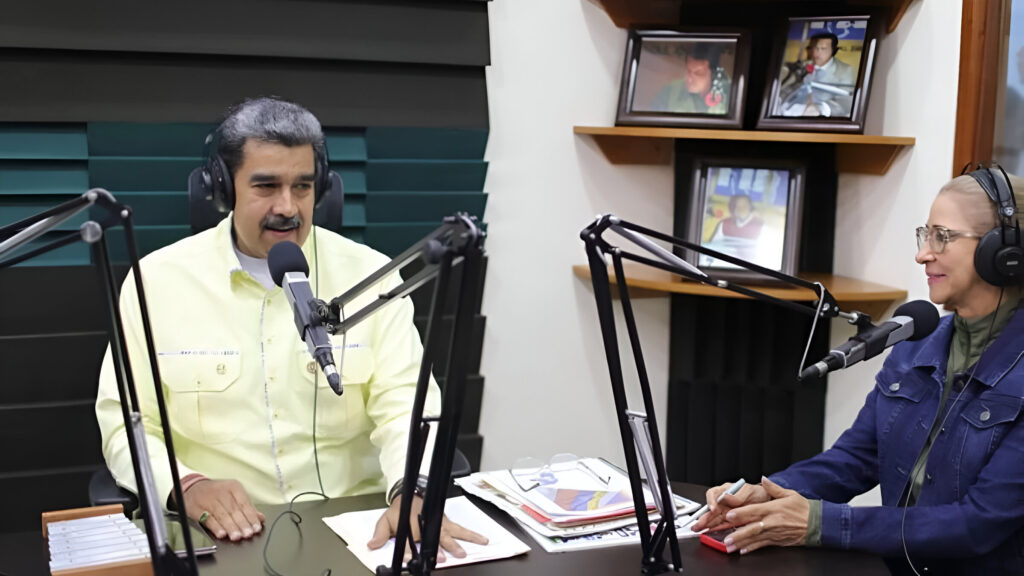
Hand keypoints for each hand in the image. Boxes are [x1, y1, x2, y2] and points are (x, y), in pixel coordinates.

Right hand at [182, 479, 264, 540]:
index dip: (251, 517)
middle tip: (248, 534)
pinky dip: (216, 527)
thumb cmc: (217, 492)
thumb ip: (246, 507)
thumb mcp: (233, 494)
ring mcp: (209, 500)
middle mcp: (222, 492)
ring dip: (231, 527)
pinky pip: (208, 519)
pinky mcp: (198, 508)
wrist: (193, 487)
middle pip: (234, 510)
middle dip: (242, 524)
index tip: (256, 528)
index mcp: (233, 487)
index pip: (245, 504)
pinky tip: (222, 534)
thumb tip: (260, 518)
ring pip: (223, 515)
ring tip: (237, 536)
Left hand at [367, 495, 488, 561]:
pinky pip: (459, 528)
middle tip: (449, 555)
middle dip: (443, 546)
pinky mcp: (447, 522)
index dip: (415, 548)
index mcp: (411, 521)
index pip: (413, 536)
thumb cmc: (399, 510)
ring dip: (462, 540)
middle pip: (436, 534)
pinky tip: (482, 539)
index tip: (418, 557)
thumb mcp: (385, 520)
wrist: (411, 493)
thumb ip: (380, 534)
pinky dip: (471, 534)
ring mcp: (439, 521)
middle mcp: (428, 521)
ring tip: (469, 549)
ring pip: (451, 531)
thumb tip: (372, 545)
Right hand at [690, 481, 768, 532]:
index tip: (712, 508)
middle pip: (711, 509)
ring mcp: (727, 511)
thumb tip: (726, 497)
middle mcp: (724, 502)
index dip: (711, 501)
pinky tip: (709, 531)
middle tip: (698, 524)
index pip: (713, 494)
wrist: (767, 501)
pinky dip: (715, 528)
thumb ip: (738, 496)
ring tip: (698, 530)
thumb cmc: (758, 493)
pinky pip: (721, 524)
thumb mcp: (749, 492)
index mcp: (726, 491)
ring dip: (706, 524)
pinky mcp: (731, 520)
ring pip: (714, 518)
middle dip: (703, 517)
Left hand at [718, 477, 808, 553]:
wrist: (818, 524)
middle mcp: (772, 522)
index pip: (754, 511)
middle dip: (738, 534)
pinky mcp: (777, 540)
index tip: (729, 516)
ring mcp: (774, 533)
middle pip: (752, 528)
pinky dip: (752, 548)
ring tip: (729, 546)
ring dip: (741, 543)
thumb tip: (763, 479)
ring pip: (755, 539)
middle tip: (726, 538)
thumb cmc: (803, 509)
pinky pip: (762, 545)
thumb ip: (773, 488)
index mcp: (773, 509)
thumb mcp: (790, 494)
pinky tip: (743, 550)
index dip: (741, 514)